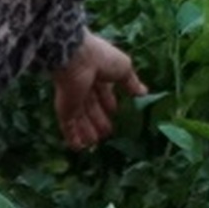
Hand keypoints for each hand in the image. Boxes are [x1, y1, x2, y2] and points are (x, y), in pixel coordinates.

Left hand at [52, 33, 145, 149]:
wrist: (76, 59)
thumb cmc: (101, 59)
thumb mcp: (123, 68)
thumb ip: (131, 82)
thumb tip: (144, 92)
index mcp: (98, 74)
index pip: (103, 91)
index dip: (109, 101)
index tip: (114, 111)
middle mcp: (84, 87)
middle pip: (92, 107)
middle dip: (99, 119)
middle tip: (107, 133)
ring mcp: (73, 100)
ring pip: (81, 120)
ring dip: (88, 132)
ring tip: (95, 144)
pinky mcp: (64, 111)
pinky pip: (68, 127)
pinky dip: (73, 138)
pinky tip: (78, 149)